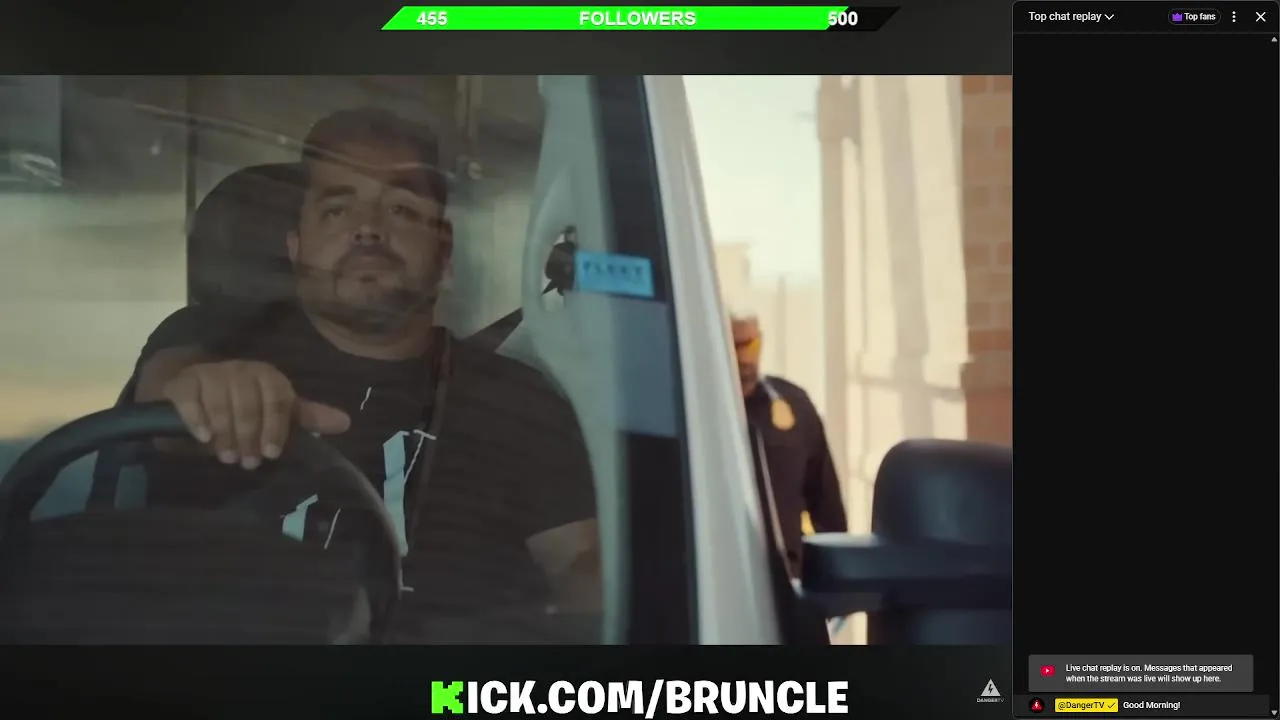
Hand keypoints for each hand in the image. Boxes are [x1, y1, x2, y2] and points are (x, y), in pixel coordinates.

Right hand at [160, 360, 350, 469]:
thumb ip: (307, 417)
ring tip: (226, 457)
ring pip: (220, 402)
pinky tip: (202, 437)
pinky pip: (189, 398)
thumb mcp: (277, 409)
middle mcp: (241, 370)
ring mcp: (211, 373)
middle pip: (248, 404)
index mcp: (268, 376)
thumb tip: (346, 423)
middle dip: (248, 437)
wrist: (197, 386)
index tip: (272, 453)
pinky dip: (196, 418)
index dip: (275, 428)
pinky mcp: (184, 381)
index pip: (277, 399)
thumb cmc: (244, 403)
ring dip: (224, 433)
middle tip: (247, 462)